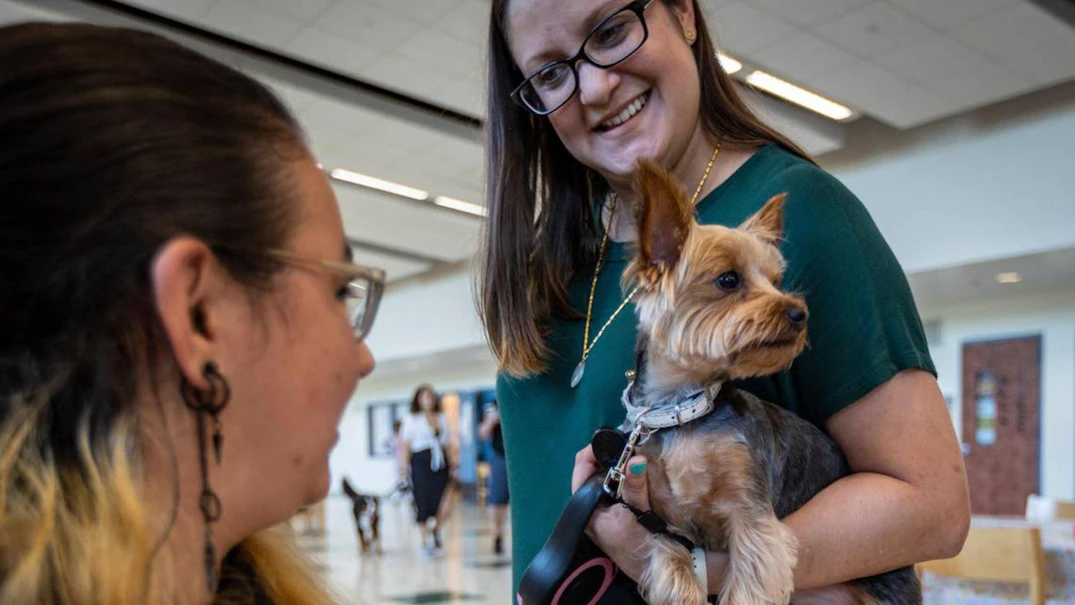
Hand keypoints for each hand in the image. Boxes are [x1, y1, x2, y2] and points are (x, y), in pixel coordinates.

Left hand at [571, 445, 655, 582]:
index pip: (581, 475)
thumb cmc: (644, 544)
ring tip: (627, 450)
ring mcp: (601, 516)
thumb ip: (635, 485)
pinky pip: (612, 492)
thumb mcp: (639, 511)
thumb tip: (635, 459)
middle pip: (591, 477)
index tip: (606, 440)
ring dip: (613, 467)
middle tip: (621, 442)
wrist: (657, 570)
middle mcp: (591, 514)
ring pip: (602, 483)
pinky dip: (620, 479)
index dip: (590, 455)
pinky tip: (631, 469)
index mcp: (589, 513)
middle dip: (604, 458)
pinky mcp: (613, 518)